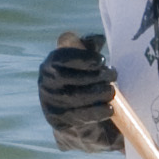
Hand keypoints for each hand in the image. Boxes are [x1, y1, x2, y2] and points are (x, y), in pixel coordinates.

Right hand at [37, 31, 119, 151]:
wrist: (69, 109)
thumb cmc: (79, 77)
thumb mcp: (83, 59)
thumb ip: (89, 46)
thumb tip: (98, 39)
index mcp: (50, 64)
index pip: (61, 58)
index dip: (82, 58)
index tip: (101, 60)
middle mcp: (45, 82)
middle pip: (69, 78)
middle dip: (95, 76)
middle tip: (113, 74)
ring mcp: (49, 102)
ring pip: (74, 97)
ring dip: (98, 93)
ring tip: (111, 91)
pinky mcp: (57, 120)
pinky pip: (78, 116)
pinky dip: (96, 112)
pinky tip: (109, 108)